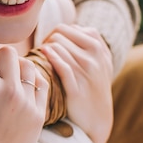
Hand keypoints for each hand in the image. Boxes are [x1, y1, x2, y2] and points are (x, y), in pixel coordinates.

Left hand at [40, 24, 112, 142]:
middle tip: (42, 56)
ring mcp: (86, 72)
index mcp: (97, 46)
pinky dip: (50, 60)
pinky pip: (61, 66)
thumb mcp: (101, 60)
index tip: (48, 48)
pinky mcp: (77, 88)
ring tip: (41, 61)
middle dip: (45, 44)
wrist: (97, 116)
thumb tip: (73, 26)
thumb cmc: (93, 84)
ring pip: (55, 48)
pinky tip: (43, 62)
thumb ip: (90, 40)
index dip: (51, 36)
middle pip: (57, 37)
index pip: (64, 28)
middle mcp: (94, 57)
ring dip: (43, 53)